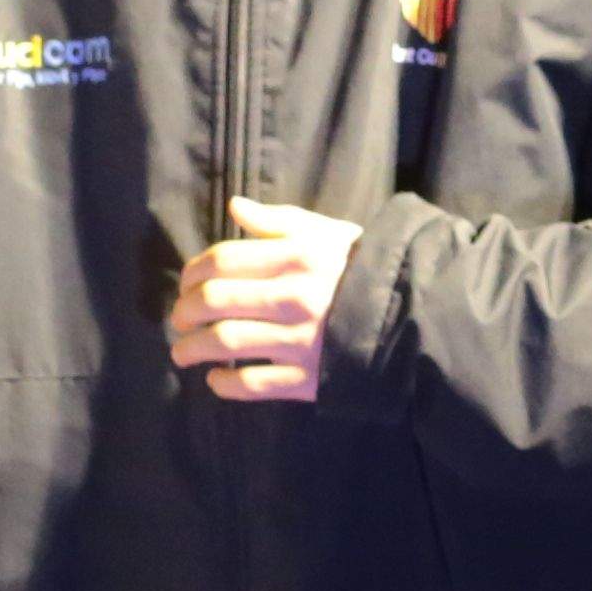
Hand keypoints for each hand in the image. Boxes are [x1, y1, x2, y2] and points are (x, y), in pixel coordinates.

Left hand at [171, 195, 360, 401]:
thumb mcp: (327, 234)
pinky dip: (225, 384)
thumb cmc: (361, 269)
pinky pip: (253, 385)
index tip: (186, 284)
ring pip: (225, 342)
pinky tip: (215, 378)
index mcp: (298, 258)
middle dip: (184, 310)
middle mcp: (296, 298)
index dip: (192, 272)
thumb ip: (279, 221)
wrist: (412, 315)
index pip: (223, 260)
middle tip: (179, 319)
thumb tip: (235, 206)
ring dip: (191, 348)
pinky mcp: (308, 378)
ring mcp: (301, 340)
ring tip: (183, 351)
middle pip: (215, 300)